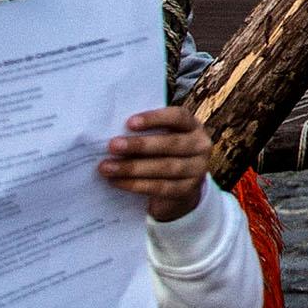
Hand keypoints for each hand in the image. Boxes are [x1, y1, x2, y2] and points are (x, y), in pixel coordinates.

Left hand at [98, 102, 211, 222]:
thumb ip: (145, 133)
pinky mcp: (187, 190)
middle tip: (112, 146)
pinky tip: (117, 182)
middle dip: (139, 145)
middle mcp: (200, 146)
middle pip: (171, 144)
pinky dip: (136, 185)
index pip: (178, 117)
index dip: (155, 118)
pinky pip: (160, 187)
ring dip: (132, 167)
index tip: (129, 123)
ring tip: (107, 167)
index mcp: (193, 127)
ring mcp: (197, 170)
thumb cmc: (162, 155)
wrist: (180, 188)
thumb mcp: (160, 139)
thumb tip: (112, 132)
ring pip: (165, 167)